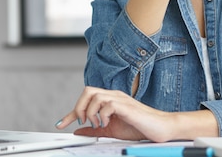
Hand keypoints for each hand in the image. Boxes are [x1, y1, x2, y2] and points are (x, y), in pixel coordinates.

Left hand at [55, 87, 176, 141]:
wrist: (160, 128)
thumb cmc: (140, 127)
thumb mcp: (112, 130)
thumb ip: (96, 129)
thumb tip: (79, 131)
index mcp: (110, 100)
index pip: (86, 99)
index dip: (70, 112)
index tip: (61, 124)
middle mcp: (114, 96)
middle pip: (87, 91)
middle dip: (79, 108)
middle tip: (82, 122)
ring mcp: (121, 99)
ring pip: (95, 95)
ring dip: (90, 112)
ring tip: (97, 124)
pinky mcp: (127, 106)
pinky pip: (108, 104)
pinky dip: (102, 115)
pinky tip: (107, 123)